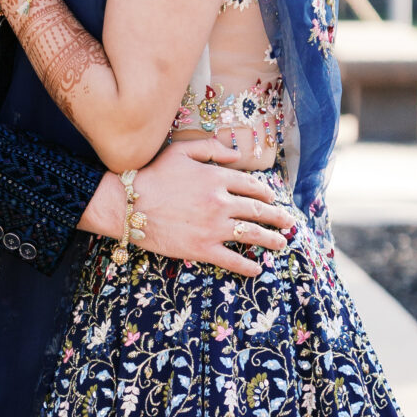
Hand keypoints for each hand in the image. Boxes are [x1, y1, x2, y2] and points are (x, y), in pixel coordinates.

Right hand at [130, 139, 296, 277]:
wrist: (127, 204)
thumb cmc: (151, 175)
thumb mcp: (181, 151)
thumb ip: (211, 148)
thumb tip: (236, 154)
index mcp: (217, 178)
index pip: (253, 186)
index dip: (267, 194)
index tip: (272, 200)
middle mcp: (221, 202)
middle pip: (259, 211)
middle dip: (278, 218)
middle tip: (288, 223)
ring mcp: (213, 228)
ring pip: (252, 235)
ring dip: (271, 240)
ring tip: (281, 243)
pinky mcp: (202, 249)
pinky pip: (232, 259)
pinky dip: (247, 266)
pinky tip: (257, 269)